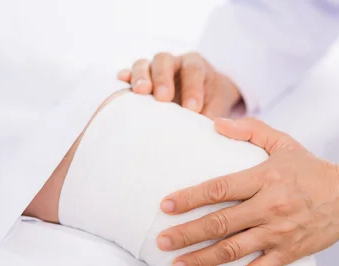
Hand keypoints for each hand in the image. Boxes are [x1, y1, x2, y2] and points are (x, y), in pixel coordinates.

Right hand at [118, 52, 241, 117]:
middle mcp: (172, 62)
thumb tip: (209, 133)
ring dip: (141, 77)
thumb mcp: (217, 106)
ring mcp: (152, 69)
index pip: (192, 70)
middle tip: (164, 98)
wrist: (202, 99)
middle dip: (163, 79)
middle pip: (164, 61)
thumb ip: (212, 115)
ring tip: (140, 92)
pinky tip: (121, 83)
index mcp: (194, 64)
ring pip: (143, 64)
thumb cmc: (211, 102)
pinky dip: (125, 78)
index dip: (192, 88)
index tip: (193, 110)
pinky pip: (128, 74)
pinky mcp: (138, 80)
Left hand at [156, 118, 338, 265]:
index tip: (166, 206)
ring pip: (234, 250)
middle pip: (220, 223)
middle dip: (187, 234)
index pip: (220, 189)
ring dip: (202, 260)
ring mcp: (279, 233)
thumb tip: (215, 124)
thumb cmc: (312, 168)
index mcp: (265, 178)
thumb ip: (250, 131)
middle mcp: (270, 207)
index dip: (190, 198)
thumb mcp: (283, 142)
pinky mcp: (290, 253)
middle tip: (161, 242)